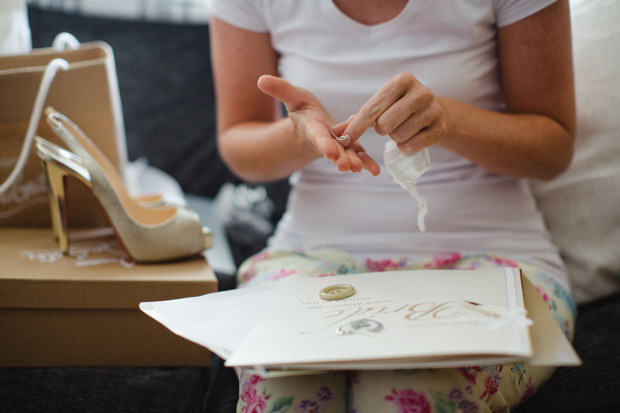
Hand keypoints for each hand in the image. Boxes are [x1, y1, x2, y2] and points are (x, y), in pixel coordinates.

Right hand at [257, 75, 379, 175]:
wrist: (310, 128)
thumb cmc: (302, 110)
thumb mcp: (292, 97)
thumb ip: (280, 89)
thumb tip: (261, 79)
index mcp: (311, 128)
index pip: (317, 136)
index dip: (323, 143)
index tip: (329, 150)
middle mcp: (324, 141)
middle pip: (332, 150)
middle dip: (339, 157)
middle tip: (346, 166)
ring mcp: (337, 147)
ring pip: (346, 155)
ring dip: (353, 162)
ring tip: (361, 169)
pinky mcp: (349, 148)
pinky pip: (358, 155)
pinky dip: (367, 163)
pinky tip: (376, 171)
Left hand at [331, 72, 447, 153]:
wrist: (436, 113)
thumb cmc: (400, 108)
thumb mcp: (380, 107)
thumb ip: (356, 119)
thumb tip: (334, 133)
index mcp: (402, 80)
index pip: (372, 108)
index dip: (357, 127)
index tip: (344, 140)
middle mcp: (421, 91)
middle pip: (384, 124)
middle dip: (382, 130)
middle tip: (389, 125)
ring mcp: (434, 110)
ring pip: (398, 136)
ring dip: (395, 138)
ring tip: (403, 128)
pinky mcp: (440, 129)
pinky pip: (411, 146)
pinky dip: (406, 147)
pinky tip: (412, 137)